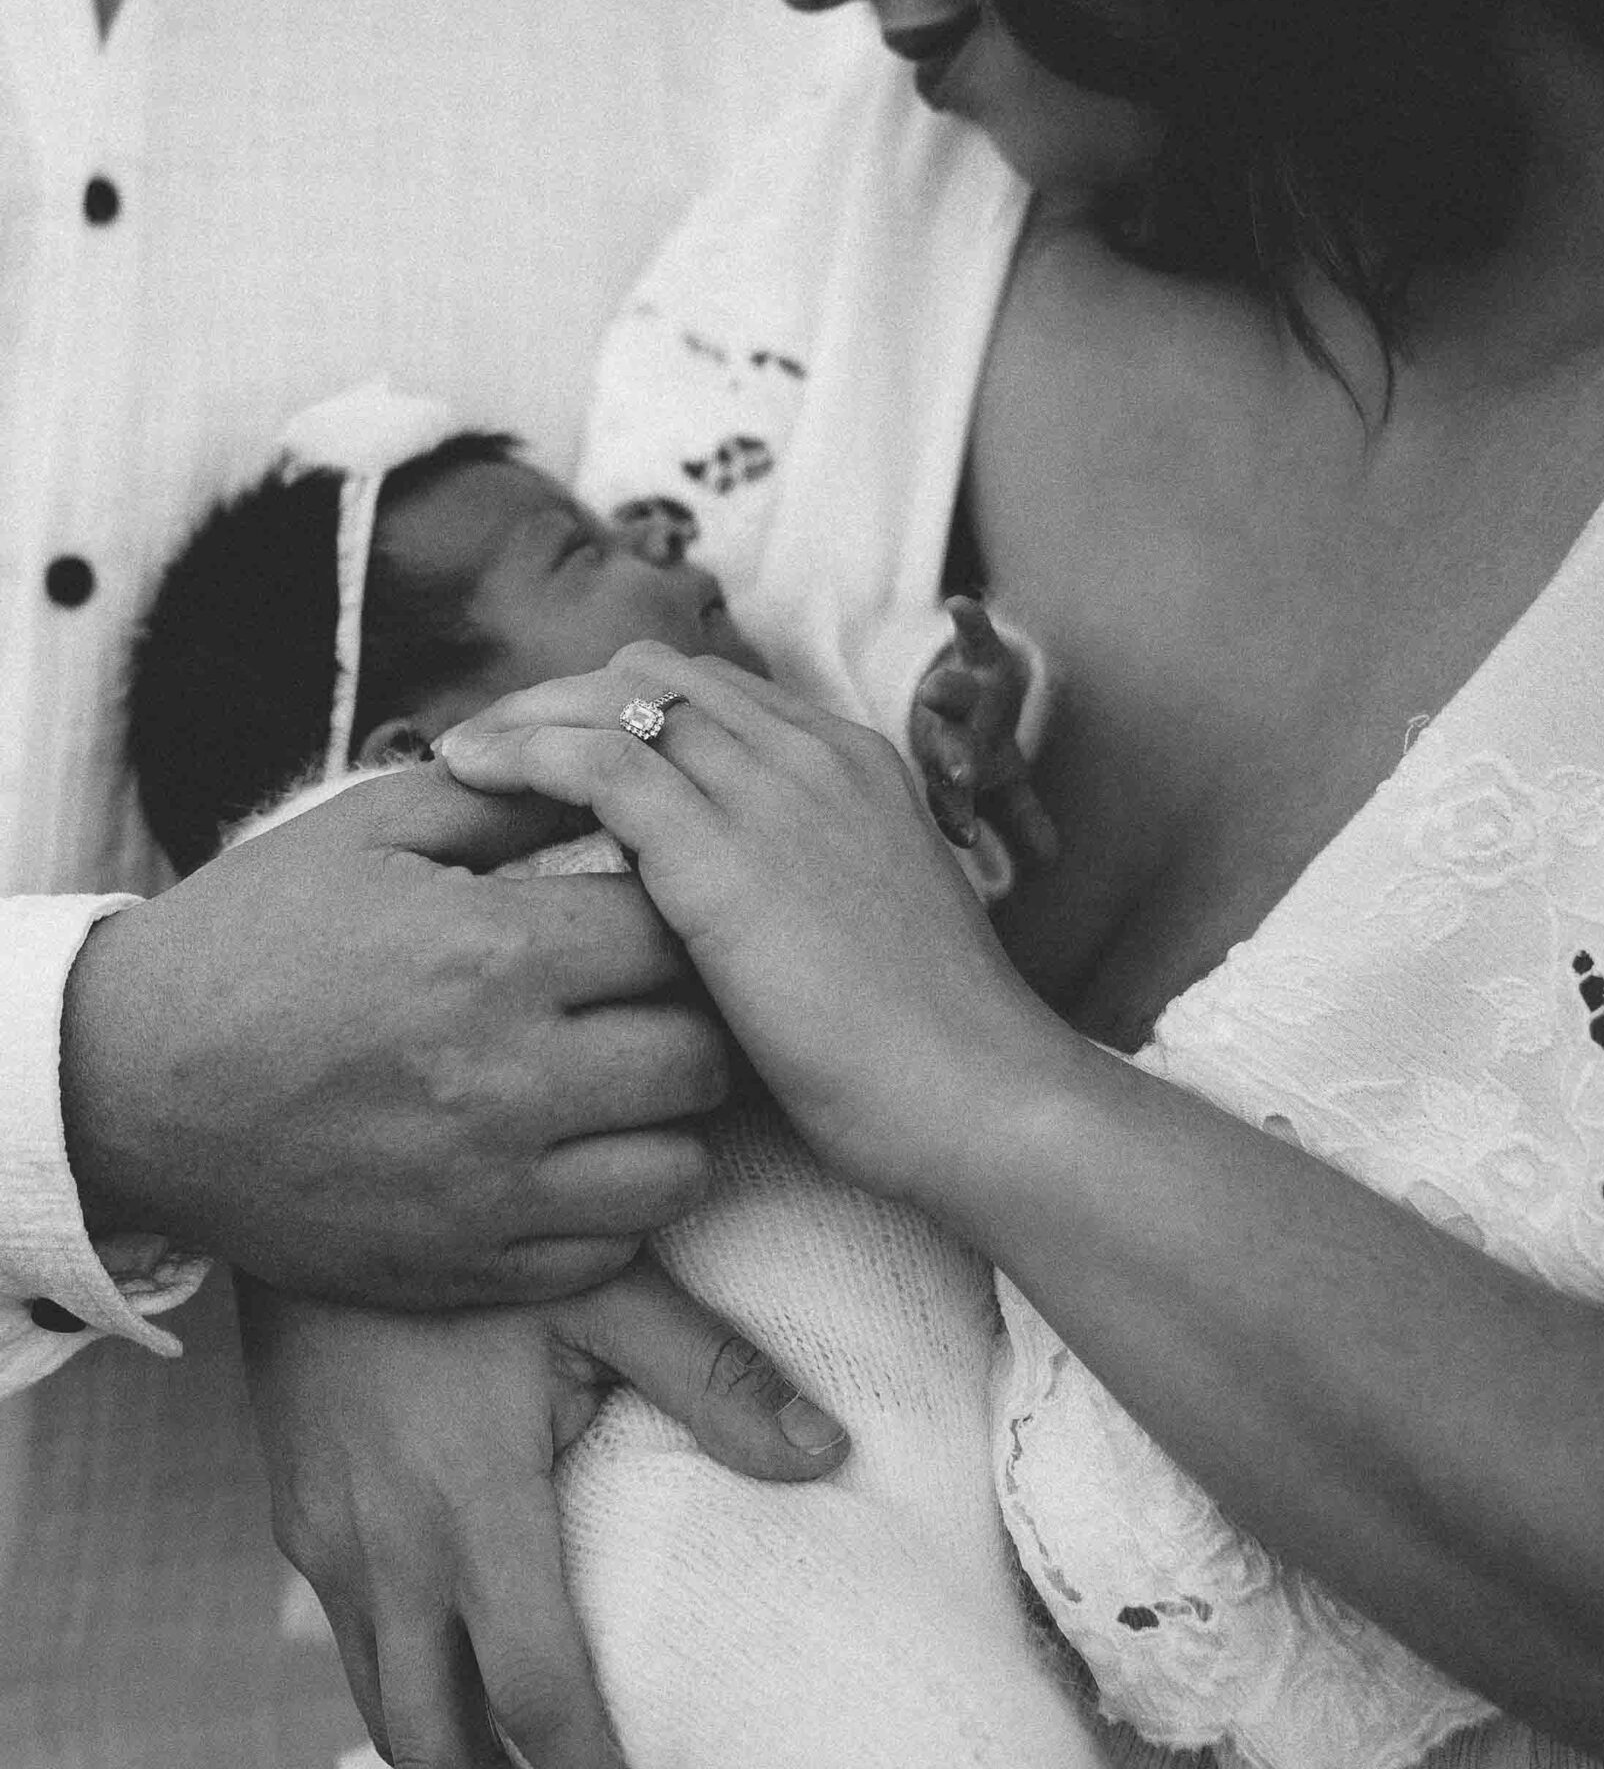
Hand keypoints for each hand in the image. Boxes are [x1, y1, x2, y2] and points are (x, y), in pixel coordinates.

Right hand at [61, 762, 728, 1306]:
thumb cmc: (254, 937)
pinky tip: (573, 1157)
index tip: (647, 912)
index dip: (676, 912)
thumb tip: (609, 771)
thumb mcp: (368, 831)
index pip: (672, 931)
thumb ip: (504, 799)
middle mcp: (507, 1078)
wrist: (130, 1081)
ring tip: (625, 1085)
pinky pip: (608, 1250)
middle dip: (694, 1018)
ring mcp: (489, 1187)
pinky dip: (613, 1206)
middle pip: (700, 1054)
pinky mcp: (464, 1266)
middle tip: (651, 1001)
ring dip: (668, 1122)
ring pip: (678, 1168)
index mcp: (492, 954)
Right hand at [239, 1262, 846, 1768]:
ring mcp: (327, 1538)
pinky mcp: (296, 1513)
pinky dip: (408, 1698)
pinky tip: (457, 1683)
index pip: (542, 1704)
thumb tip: (829, 1455)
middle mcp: (387, 1549)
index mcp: (473, 1509)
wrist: (302, 1169)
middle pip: (442, 1749)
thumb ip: (714, 1376)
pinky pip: (347, 1646)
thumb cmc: (466, 1233)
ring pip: (381, 1711)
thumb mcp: (602, 1284)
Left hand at [438, 646, 1073, 1207]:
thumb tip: (702, 910)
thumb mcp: (856, 934)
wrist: (980, 1095)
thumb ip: (790, 892)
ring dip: (529, 715)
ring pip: (618, 696)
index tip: (559, 750)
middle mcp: (812, 754)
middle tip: (494, 748)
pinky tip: (471, 776)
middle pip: (657, 672)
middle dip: (565, 696)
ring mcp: (772, 793)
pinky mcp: (724, 852)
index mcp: (852, 764)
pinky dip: (524, 753)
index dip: (625, 708)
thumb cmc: (919, 1054)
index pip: (713, 690)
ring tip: (459, 756)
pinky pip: (599, 759)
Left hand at [910, 594, 1059, 872]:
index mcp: (958, 769)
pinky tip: (961, 604)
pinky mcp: (976, 653)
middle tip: (960, 777)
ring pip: (952, 694)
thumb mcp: (1002, 782)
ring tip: (933, 688)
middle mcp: (951, 732)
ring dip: (946, 692)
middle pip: (952, 749)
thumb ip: (1021, 818)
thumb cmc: (976, 745)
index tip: (968, 839)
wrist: (949, 689)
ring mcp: (960, 692)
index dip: (962, 818)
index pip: (957, 800)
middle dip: (956, 763)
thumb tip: (1050, 860)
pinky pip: (973, 636)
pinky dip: (970, 621)